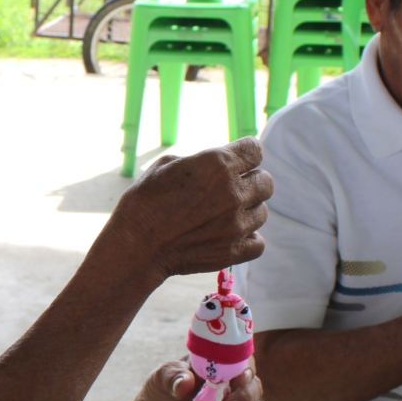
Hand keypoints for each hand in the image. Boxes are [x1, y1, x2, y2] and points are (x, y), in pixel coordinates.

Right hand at [99, 137, 273, 284]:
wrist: (135, 246)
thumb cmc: (144, 202)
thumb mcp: (166, 166)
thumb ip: (199, 161)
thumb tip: (214, 165)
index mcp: (218, 164)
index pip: (255, 149)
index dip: (246, 154)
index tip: (239, 161)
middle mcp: (233, 192)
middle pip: (266, 181)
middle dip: (252, 182)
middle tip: (233, 190)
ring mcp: (236, 224)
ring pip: (262, 212)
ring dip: (248, 211)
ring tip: (225, 215)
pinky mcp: (233, 251)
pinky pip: (258, 242)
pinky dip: (248, 239)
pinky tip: (231, 236)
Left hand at [125, 359, 276, 400]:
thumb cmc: (163, 389)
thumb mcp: (161, 378)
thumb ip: (173, 377)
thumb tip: (184, 384)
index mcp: (220, 366)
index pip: (241, 362)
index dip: (245, 368)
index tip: (238, 378)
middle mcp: (235, 387)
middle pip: (254, 388)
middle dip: (245, 398)